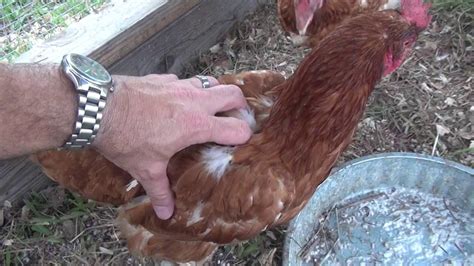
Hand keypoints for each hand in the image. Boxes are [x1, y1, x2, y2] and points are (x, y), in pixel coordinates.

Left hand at [93, 74, 251, 218]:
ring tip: (207, 109)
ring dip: (215, 94)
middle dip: (240, 105)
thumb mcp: (145, 169)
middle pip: (233, 94)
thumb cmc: (124, 138)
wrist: (97, 108)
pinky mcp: (163, 78)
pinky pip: (185, 81)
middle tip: (234, 118)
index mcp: (196, 125)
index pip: (237, 127)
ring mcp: (179, 86)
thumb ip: (160, 191)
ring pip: (211, 82)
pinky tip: (175, 101)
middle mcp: (194, 101)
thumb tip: (166, 213)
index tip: (241, 142)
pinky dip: (188, 90)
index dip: (244, 135)